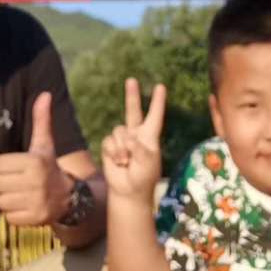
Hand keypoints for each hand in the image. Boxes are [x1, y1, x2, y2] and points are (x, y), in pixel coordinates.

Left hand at [0, 92, 66, 226]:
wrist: (69, 197)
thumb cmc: (48, 166)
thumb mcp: (44, 144)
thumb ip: (41, 120)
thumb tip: (45, 94)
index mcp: (34, 162)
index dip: (4, 167)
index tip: (17, 168)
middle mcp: (35, 182)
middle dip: (5, 183)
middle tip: (18, 182)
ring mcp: (35, 202)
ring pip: (1, 201)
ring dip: (9, 199)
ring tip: (22, 194)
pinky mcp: (34, 219)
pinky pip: (8, 217)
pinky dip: (15, 214)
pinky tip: (26, 206)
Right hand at [99, 79, 166, 204]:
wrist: (128, 191)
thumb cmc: (144, 177)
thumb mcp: (148, 163)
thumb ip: (140, 149)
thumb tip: (129, 139)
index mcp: (150, 137)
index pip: (155, 116)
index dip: (157, 102)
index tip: (161, 86)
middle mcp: (136, 135)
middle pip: (133, 111)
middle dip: (131, 95)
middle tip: (132, 80)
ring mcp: (122, 140)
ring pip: (118, 130)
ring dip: (121, 147)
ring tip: (126, 161)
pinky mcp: (110, 146)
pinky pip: (109, 141)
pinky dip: (113, 152)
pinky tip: (118, 162)